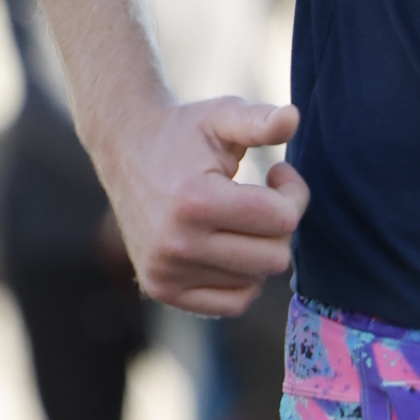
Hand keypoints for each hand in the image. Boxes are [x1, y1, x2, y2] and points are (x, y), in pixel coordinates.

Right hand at [105, 97, 307, 316]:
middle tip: (265, 198)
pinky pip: (231, 304)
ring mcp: (166, 271)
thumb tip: (294, 117)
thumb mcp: (222, 116)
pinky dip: (243, 279)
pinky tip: (234, 247)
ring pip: (255, 281)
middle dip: (280, 226)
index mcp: (194, 201)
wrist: (125, 150)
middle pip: (274, 258)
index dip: (294, 193)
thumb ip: (260, 119)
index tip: (279, 172)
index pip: (281, 220)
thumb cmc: (183, 132)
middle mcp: (176, 244)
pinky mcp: (161, 288)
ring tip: (242, 218)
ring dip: (259, 250)